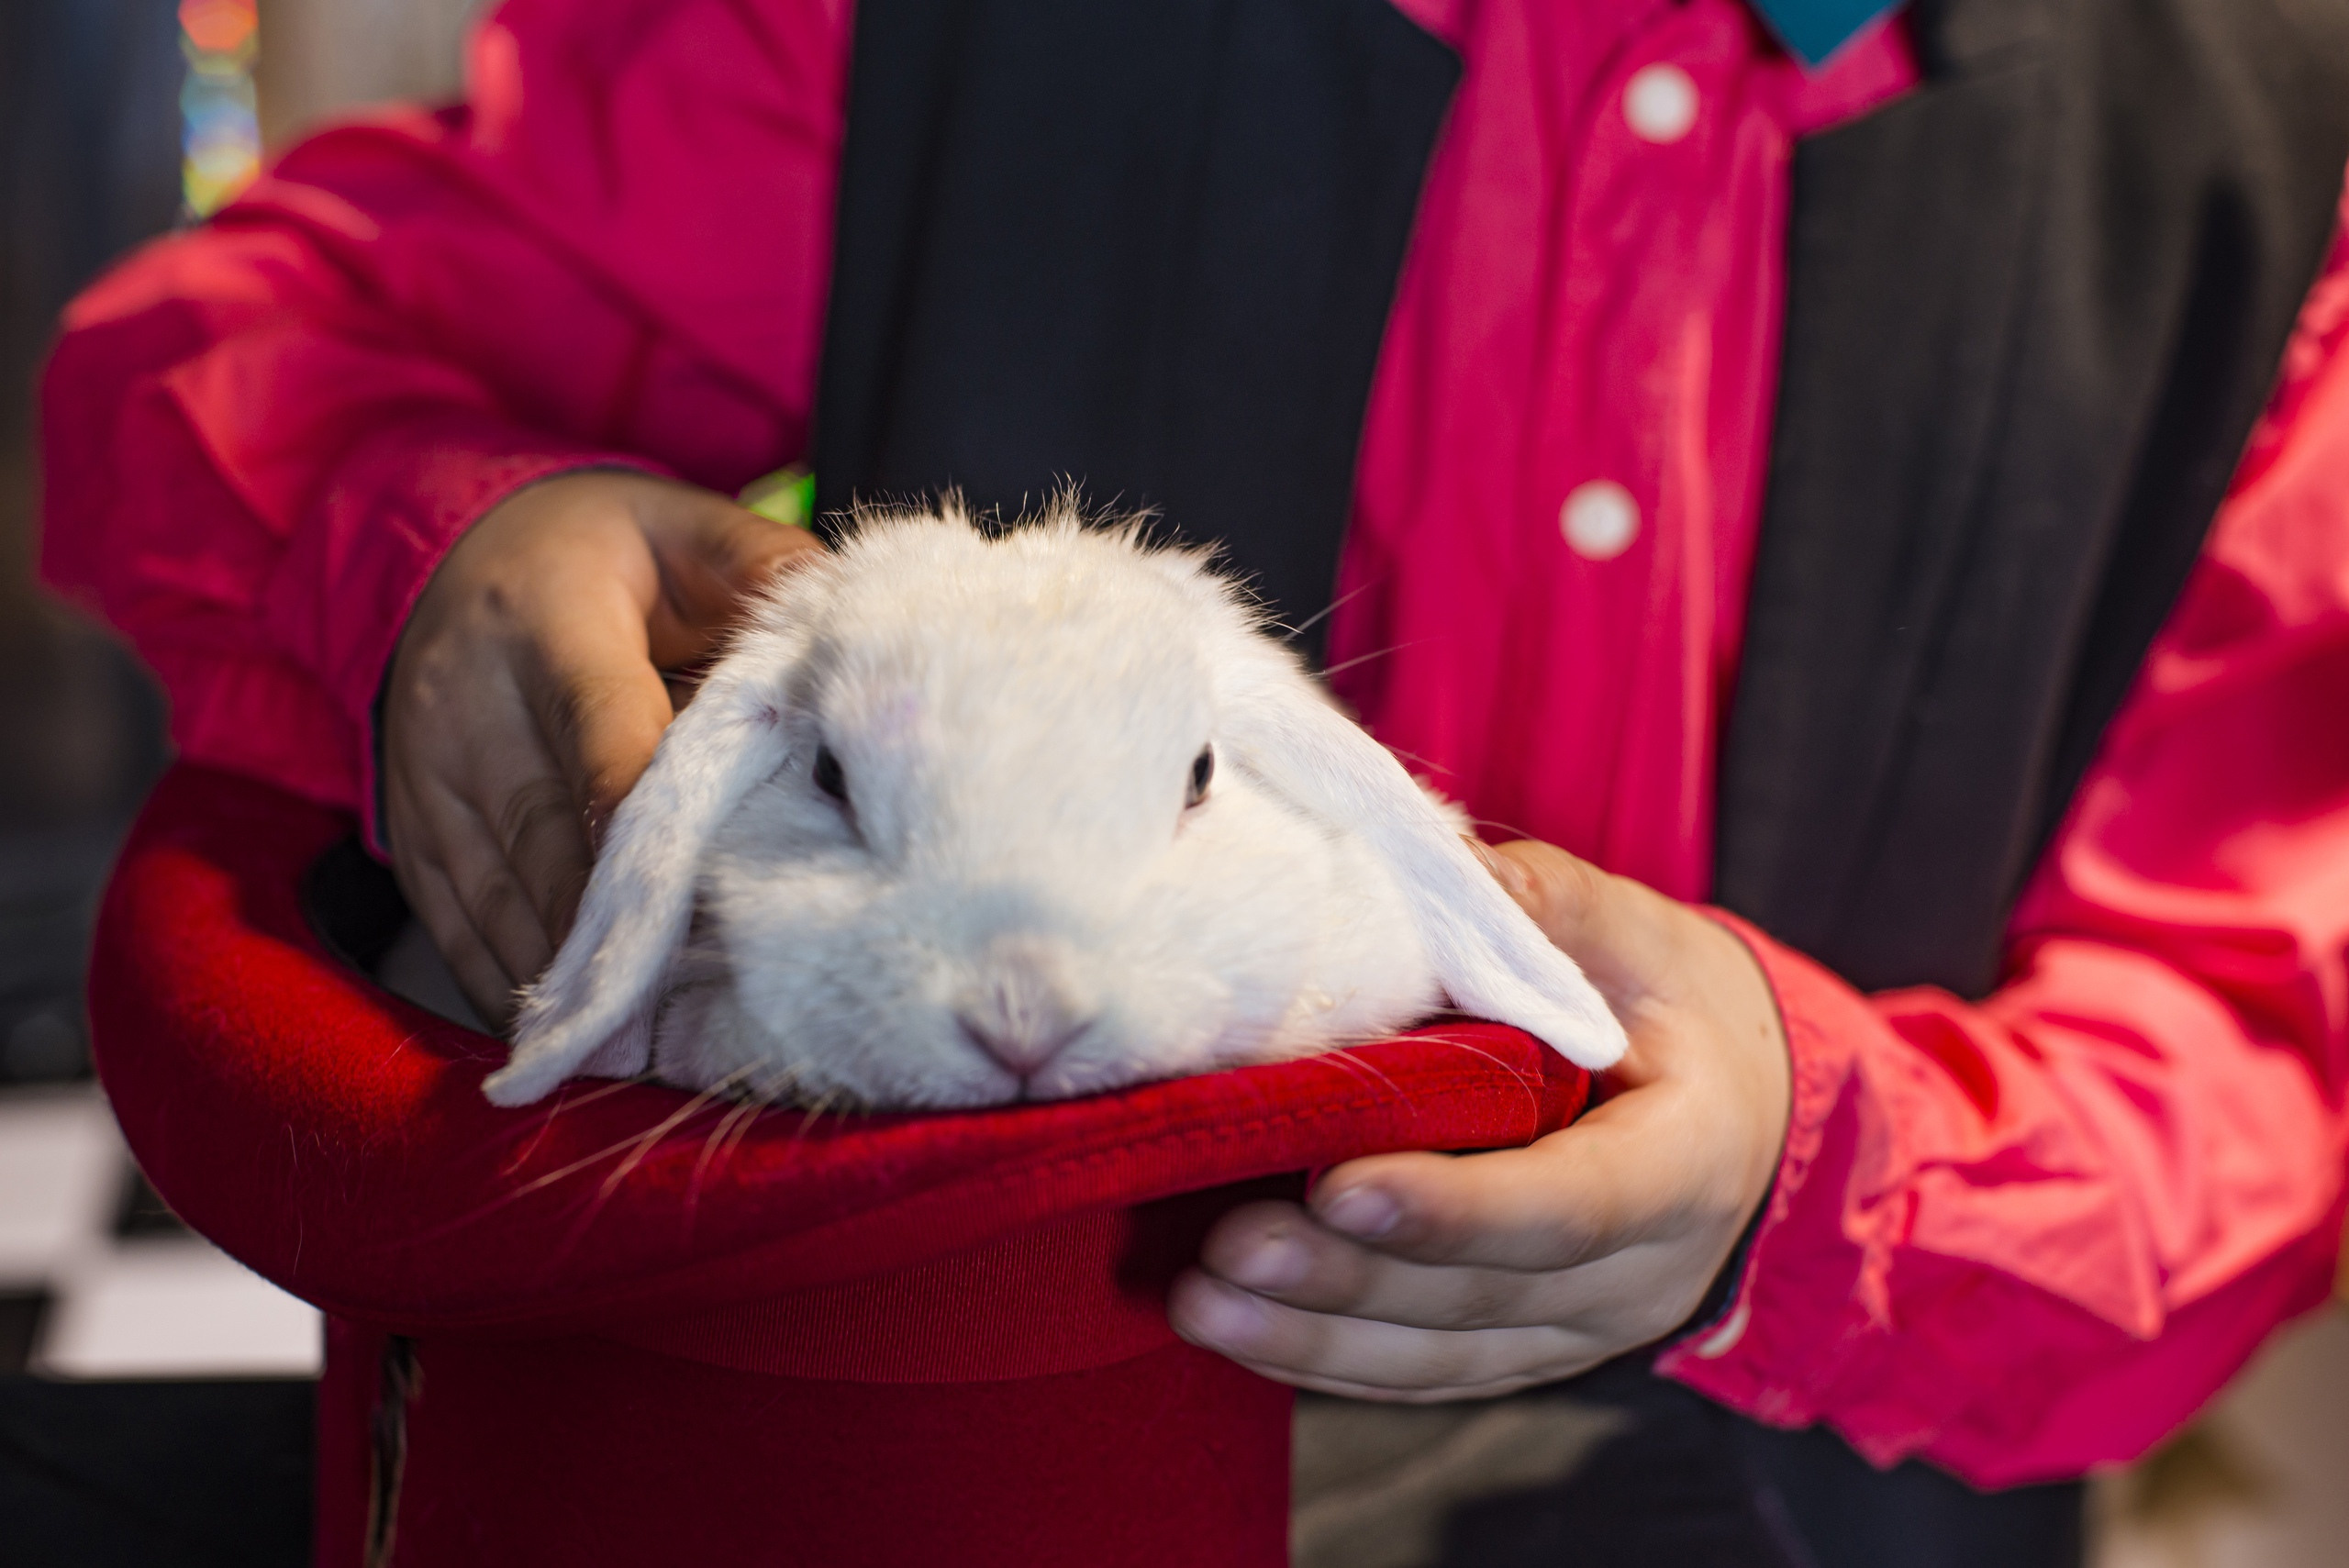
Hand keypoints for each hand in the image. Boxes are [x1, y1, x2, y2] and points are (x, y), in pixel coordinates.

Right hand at [381, 471, 821, 1027]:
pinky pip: (457, 928)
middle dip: (621, 921)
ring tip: (650, 1045)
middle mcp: (470, 707)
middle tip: (698, 1001)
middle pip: (547, 832)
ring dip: (573, 972)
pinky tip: (577, 1038)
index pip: (598, 723)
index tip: (688, 880)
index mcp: (547, 621)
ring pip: (500, 894)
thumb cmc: (601, 553)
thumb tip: (847, 614)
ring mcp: (430, 781)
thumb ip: (762, 567)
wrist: (443, 554)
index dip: (639, 806)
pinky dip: (516, 988)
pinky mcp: (414, 837)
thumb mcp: (680, 527)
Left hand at [1168, 840, 1789, 1399]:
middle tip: (1229, 1245)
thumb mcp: (1637, 939)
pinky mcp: (1528, 1349)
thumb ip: (1543, 909)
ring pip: (1444, 1354)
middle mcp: (1644, 1273)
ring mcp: (1584, 1329)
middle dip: (1348, 1275)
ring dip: (1314, 1335)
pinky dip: (1329, 1359)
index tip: (1338, 1187)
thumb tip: (1432, 868)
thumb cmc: (1678, 1007)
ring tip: (1203, 1301)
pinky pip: (1427, 1372)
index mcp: (1689, 1163)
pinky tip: (1241, 1330)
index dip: (1454, 1208)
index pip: (1571, 1206)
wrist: (1745, 1107)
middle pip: (1485, 1293)